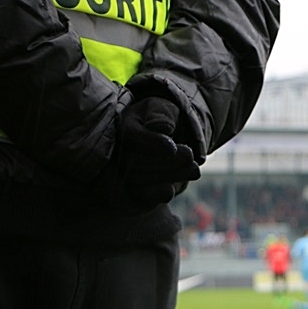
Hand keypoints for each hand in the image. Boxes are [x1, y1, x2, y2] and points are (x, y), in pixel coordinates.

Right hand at [95, 97, 200, 213]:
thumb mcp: (163, 109)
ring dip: (167, 178)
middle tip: (191, 158)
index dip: (151, 143)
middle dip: (166, 163)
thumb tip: (163, 127)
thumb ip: (162, 114)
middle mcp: (114, 152)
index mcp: (123, 127)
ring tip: (194, 170)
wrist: (162, 139)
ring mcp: (117, 173)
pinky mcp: (125, 192)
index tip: (172, 147)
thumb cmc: (161, 120)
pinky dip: (153, 196)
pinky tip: (170, 189)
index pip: (131, 137)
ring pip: (137, 181)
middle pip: (134, 162)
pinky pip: (134, 199)